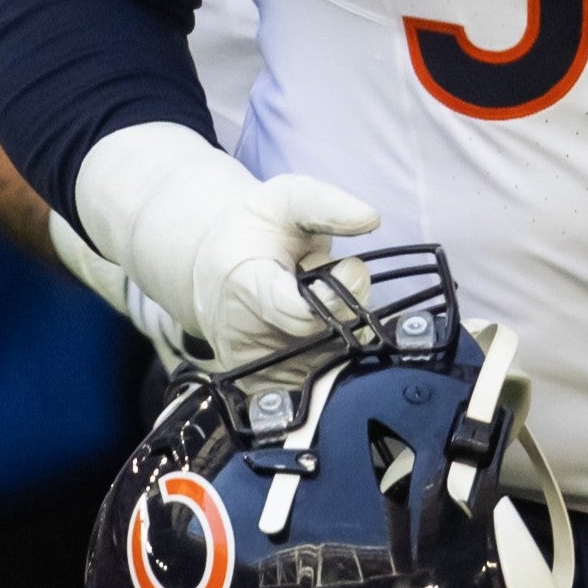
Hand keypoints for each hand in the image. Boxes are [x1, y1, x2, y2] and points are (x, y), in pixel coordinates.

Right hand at [74, 123, 382, 373]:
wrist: (216, 265)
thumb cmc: (256, 229)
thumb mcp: (286, 199)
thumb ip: (327, 205)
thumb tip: (371, 217)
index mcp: (247, 287)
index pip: (303, 314)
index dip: (338, 295)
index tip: (348, 265)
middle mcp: (244, 337)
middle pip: (326, 339)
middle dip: (345, 304)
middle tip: (326, 277)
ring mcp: (253, 369)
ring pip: (329, 364)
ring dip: (339, 331)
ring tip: (313, 300)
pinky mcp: (263, 389)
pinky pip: (318, 383)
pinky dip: (332, 354)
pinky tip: (315, 327)